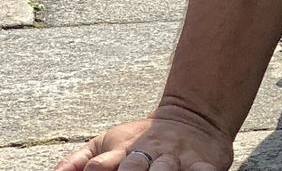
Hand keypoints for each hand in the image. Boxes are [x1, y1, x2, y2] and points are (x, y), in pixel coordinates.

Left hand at [53, 114, 233, 170]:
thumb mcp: (108, 143)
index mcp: (122, 152)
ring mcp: (174, 157)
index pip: (99, 165)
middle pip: (132, 167)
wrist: (191, 116)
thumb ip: (81, 160)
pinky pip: (201, 169)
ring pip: (165, 168)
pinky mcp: (200, 161)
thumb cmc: (141, 138)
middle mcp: (147, 154)